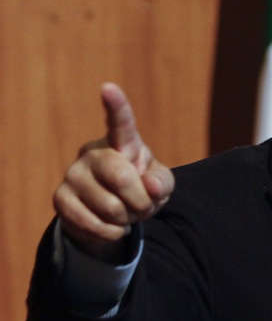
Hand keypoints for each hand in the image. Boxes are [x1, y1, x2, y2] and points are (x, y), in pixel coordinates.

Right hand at [53, 83, 174, 257]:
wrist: (112, 214)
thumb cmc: (141, 188)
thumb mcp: (161, 184)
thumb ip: (163, 182)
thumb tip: (151, 187)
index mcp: (122, 142)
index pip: (120, 121)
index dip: (116, 105)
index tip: (108, 87)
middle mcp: (93, 152)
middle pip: (121, 177)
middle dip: (141, 201)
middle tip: (144, 206)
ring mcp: (73, 174)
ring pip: (110, 207)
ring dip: (128, 219)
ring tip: (127, 214)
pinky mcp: (60, 198)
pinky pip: (93, 224)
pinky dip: (112, 232)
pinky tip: (114, 227)